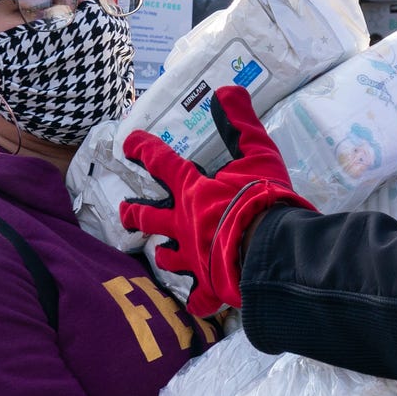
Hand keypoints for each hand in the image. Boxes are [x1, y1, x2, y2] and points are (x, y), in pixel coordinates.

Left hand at [119, 86, 309, 316]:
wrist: (272, 251)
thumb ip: (240, 123)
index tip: (129, 143)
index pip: (162, 164)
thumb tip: (226, 89)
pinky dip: (198, 302)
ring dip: (163, 255)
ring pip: (167, 258)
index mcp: (193, 191)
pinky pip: (198, 299)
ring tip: (160, 253)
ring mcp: (194, 258)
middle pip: (150, 217)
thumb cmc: (263, 199)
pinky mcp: (210, 286)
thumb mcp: (257, 153)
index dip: (144, 150)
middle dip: (134, 212)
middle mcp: (184, 224)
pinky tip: (197, 306)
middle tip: (124, 211)